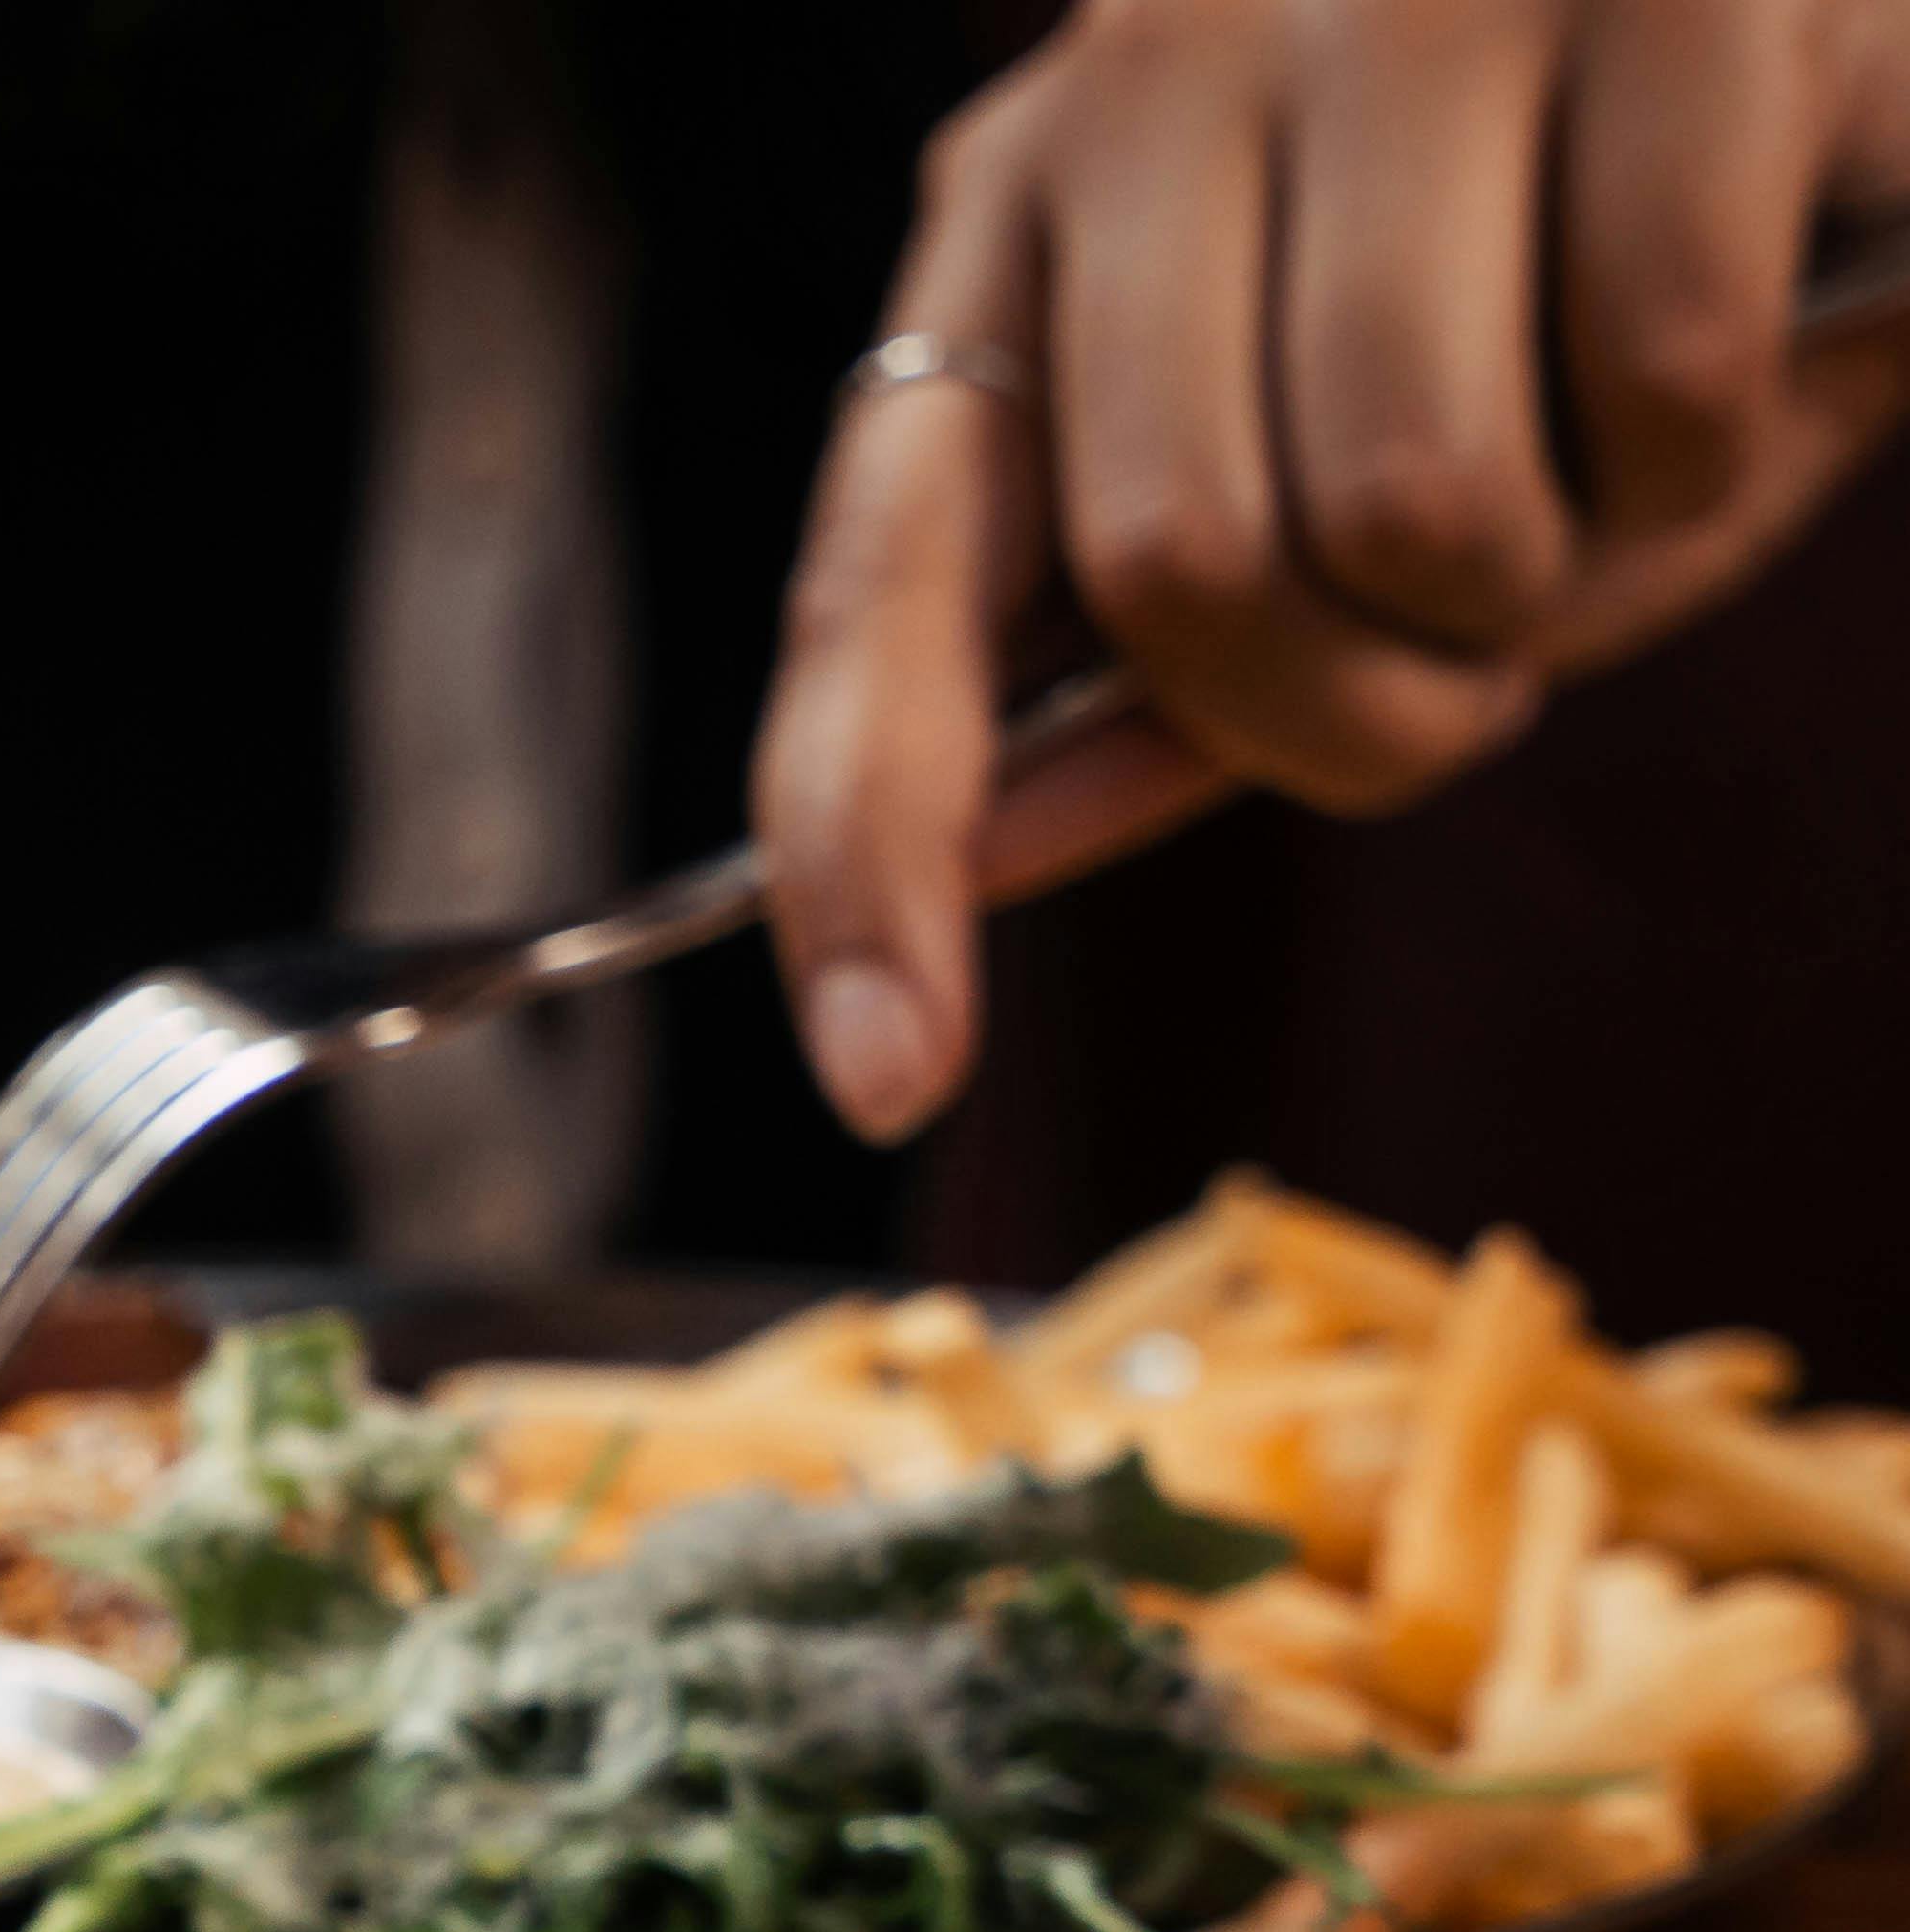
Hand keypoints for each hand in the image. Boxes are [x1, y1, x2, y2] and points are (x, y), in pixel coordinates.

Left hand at [756, 0, 1909, 1140]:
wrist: (1838, 1)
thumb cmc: (1585, 265)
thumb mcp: (1353, 472)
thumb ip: (1165, 666)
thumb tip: (986, 855)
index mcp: (1027, 209)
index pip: (877, 577)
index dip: (869, 846)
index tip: (888, 1074)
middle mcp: (1163, 68)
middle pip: (1184, 571)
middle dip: (1365, 700)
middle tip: (1489, 624)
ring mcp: (1410, 2)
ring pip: (1424, 501)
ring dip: (1568, 572)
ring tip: (1636, 434)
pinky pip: (1666, 382)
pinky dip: (1740, 435)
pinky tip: (1775, 293)